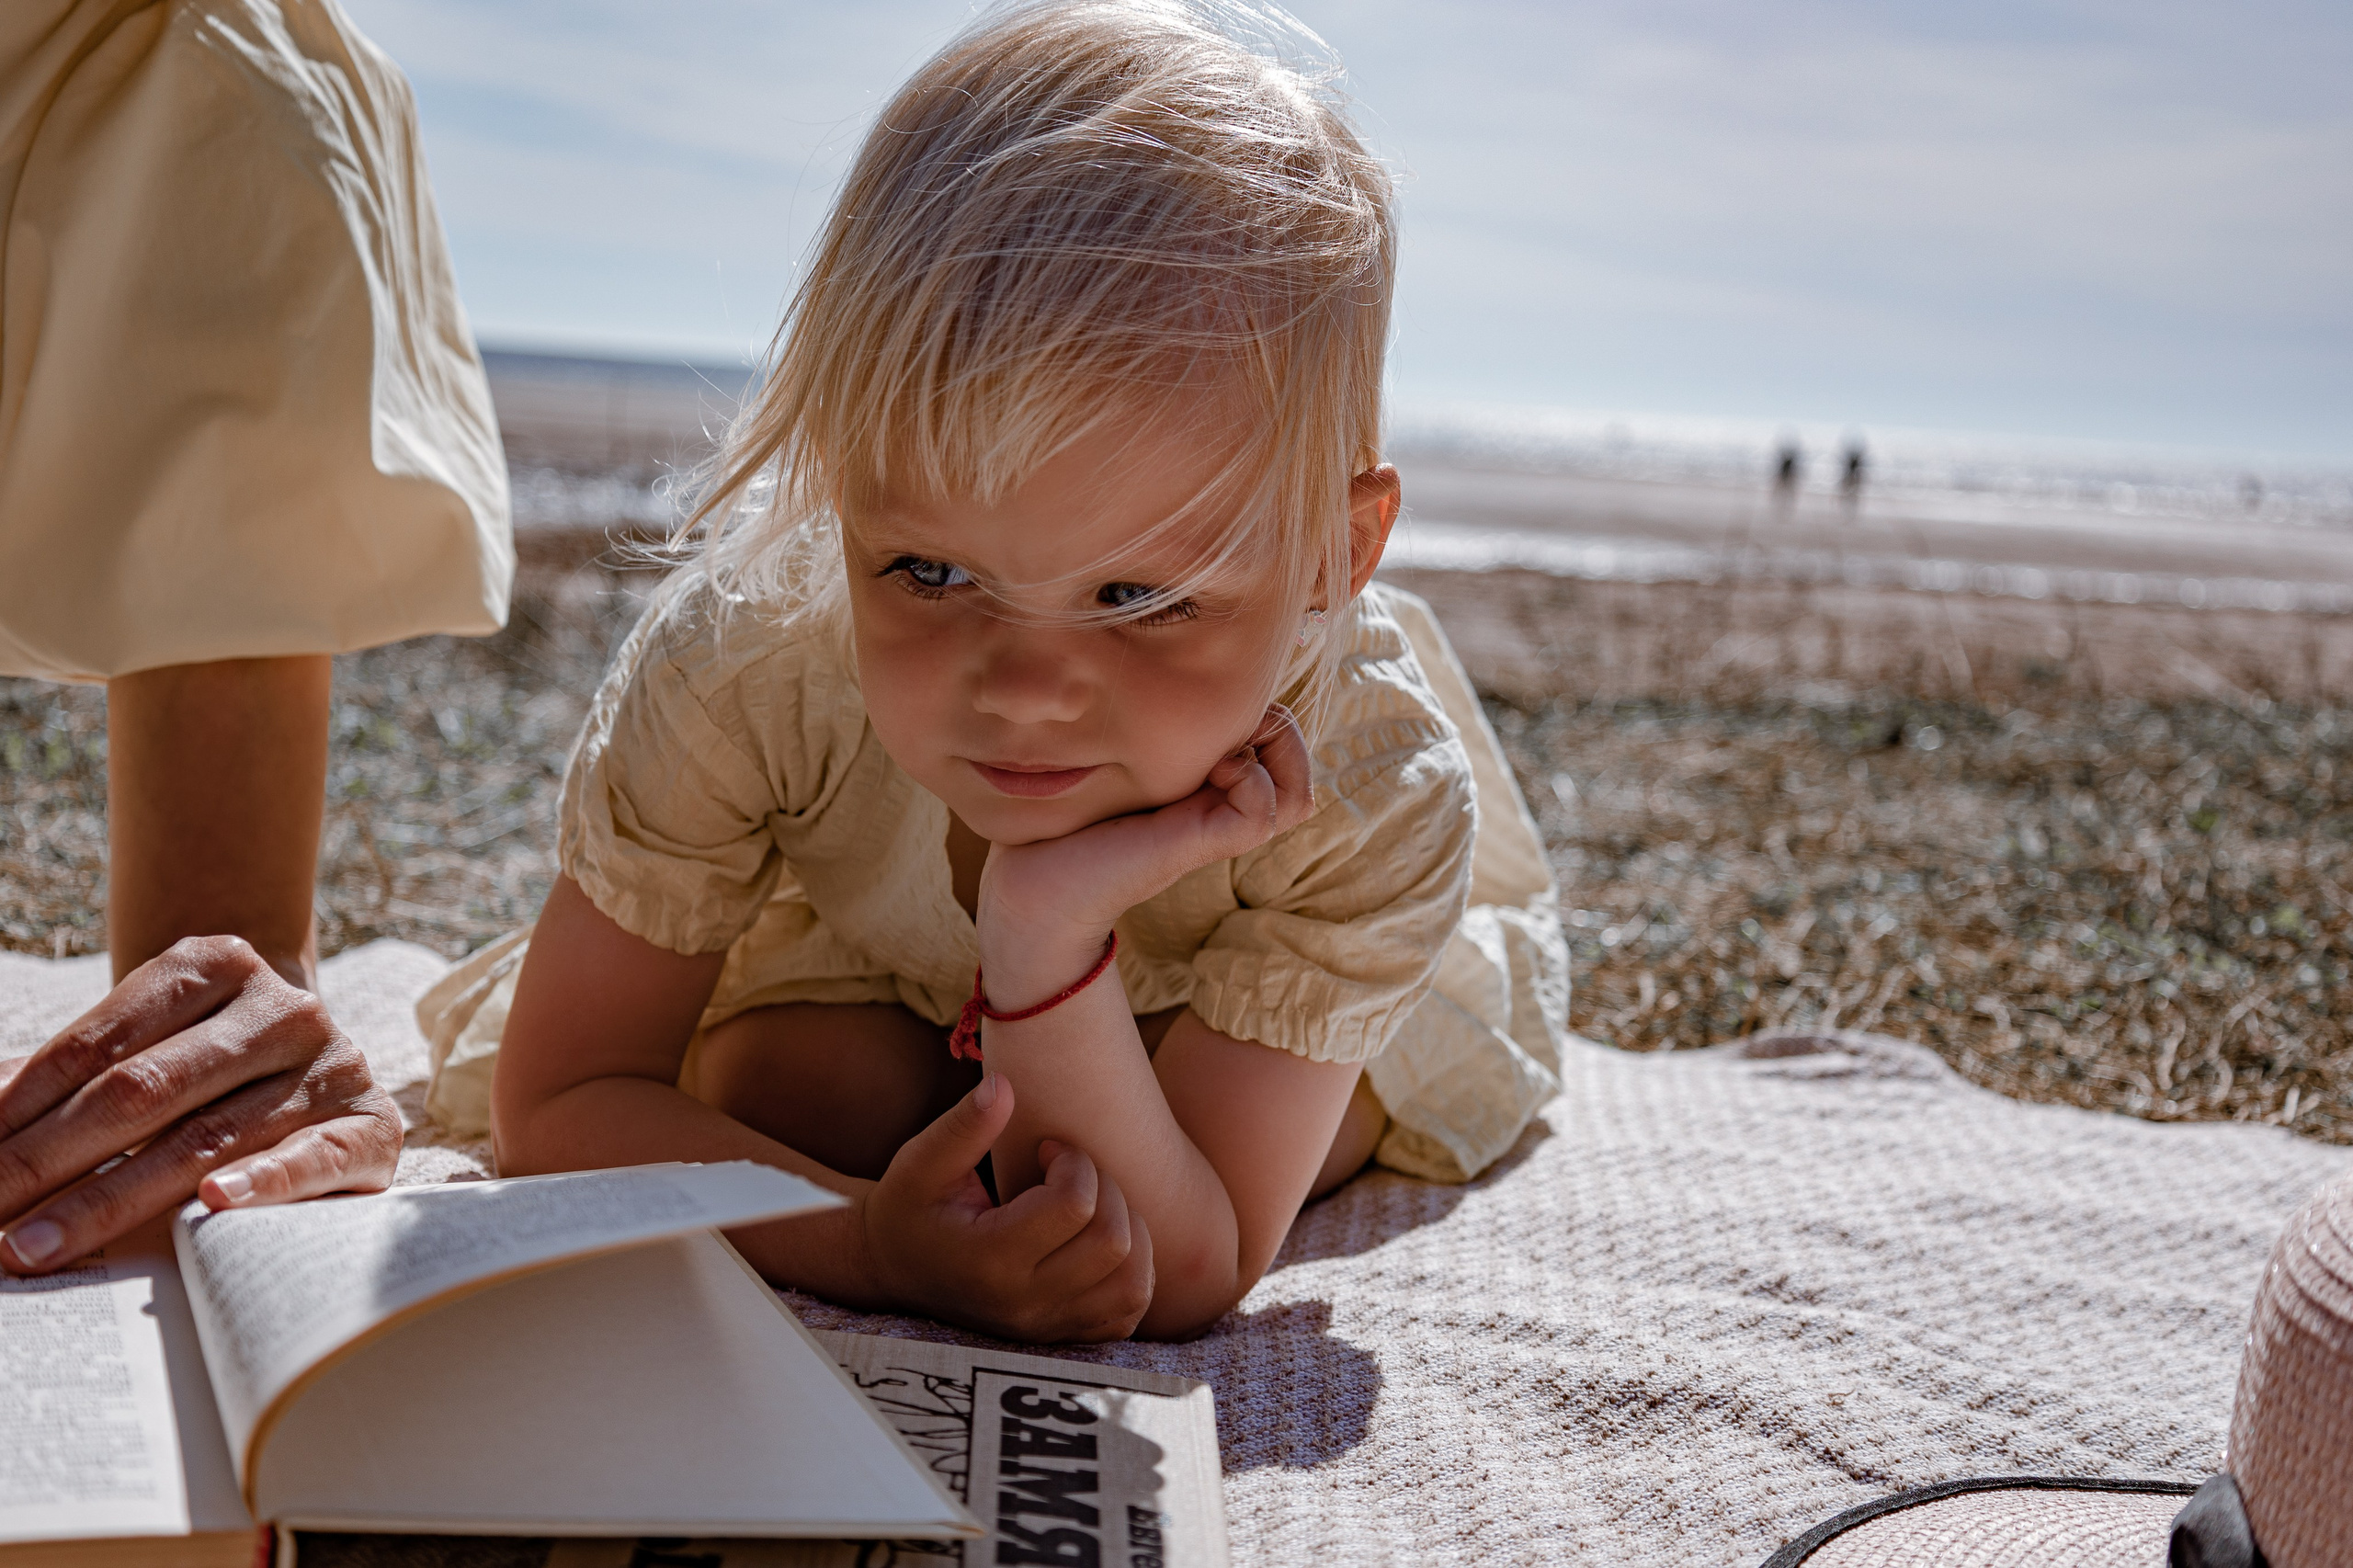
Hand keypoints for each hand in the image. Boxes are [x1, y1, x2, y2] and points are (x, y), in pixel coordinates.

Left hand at [0, 936, 400, 1272]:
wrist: (315, 1067)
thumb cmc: (203, 1065)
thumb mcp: (140, 1048)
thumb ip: (57, 1078)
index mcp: (216, 965)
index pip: (96, 1047)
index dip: (16, 1110)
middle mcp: (283, 1008)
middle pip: (141, 1091)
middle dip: (43, 1162)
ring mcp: (333, 1064)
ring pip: (206, 1137)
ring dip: (107, 1200)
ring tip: (33, 1247)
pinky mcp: (372, 1124)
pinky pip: (315, 1156)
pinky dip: (264, 1182)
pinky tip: (209, 1207)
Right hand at [855, 1072, 1151, 1341]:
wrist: (892, 1268)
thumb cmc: (910, 1206)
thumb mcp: (921, 1161)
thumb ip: (964, 1125)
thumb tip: (1006, 1085)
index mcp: (989, 1257)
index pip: (1074, 1205)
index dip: (1074, 1160)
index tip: (1048, 1149)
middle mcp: (1024, 1301)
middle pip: (1113, 1242)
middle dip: (1106, 1189)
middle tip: (1070, 1173)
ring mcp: (1047, 1325)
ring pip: (1135, 1283)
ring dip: (1129, 1231)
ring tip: (1093, 1207)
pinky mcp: (1061, 1335)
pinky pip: (1129, 1314)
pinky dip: (1132, 1273)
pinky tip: (1100, 1243)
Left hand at [978, 704, 1316, 997]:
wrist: (1030, 883)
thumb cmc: (1063, 816)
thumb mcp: (1118, 758)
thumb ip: (1157, 734)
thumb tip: (1188, 682)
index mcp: (1208, 786)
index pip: (1281, 740)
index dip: (1267, 714)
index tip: (1212, 708)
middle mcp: (1220, 809)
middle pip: (1298, 767)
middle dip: (1281, 734)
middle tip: (1226, 733)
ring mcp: (1215, 830)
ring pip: (1297, 798)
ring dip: (1272, 758)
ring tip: (1219, 755)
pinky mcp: (1197, 845)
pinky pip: (1265, 812)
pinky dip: (1251, 781)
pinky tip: (1209, 771)